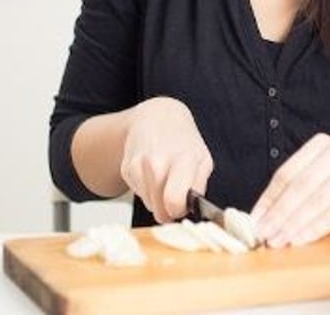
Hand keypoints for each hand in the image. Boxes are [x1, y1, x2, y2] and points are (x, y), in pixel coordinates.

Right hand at [120, 96, 212, 222]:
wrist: (156, 118)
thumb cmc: (182, 141)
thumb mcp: (202, 160)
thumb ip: (199, 186)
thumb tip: (192, 209)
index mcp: (182, 160)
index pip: (174, 202)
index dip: (179, 211)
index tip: (182, 206)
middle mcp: (157, 162)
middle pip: (159, 210)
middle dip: (168, 210)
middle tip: (175, 196)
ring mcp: (139, 165)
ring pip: (149, 204)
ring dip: (158, 199)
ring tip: (165, 179)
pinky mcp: (127, 169)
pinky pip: (139, 194)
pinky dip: (147, 190)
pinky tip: (153, 173)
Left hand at [250, 133, 329, 247]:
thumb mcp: (320, 180)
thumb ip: (294, 192)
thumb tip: (262, 217)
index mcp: (320, 144)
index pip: (287, 173)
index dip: (269, 198)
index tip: (255, 220)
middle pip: (300, 185)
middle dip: (280, 213)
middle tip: (265, 234)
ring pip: (316, 199)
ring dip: (295, 223)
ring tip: (281, 240)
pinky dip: (316, 227)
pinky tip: (302, 239)